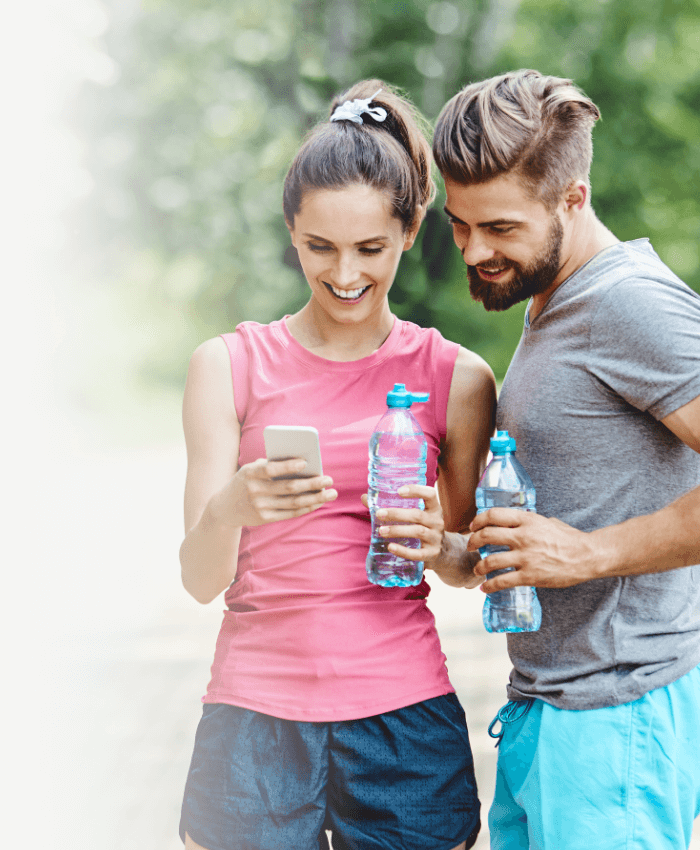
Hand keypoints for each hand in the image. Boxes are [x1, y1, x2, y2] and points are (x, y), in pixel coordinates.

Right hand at [228, 457, 336, 525]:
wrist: (224, 508)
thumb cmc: (245, 482)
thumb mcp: (250, 470)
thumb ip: (270, 465)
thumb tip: (303, 465)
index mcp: (250, 473)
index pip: (271, 468)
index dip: (288, 466)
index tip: (306, 462)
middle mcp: (254, 491)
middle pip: (289, 487)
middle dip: (312, 484)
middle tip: (329, 479)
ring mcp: (260, 507)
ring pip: (294, 502)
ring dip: (315, 498)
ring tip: (331, 493)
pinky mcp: (265, 518)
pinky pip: (290, 513)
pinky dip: (306, 508)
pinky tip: (318, 502)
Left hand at [361, 485, 444, 562]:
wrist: (442, 552)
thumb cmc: (422, 528)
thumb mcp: (414, 516)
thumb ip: (392, 506)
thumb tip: (365, 498)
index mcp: (433, 508)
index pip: (430, 494)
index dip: (416, 490)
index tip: (399, 491)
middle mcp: (437, 522)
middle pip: (418, 515)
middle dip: (397, 514)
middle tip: (379, 514)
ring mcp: (436, 538)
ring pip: (418, 532)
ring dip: (398, 530)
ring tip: (381, 531)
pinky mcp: (432, 554)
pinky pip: (418, 553)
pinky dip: (404, 551)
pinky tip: (391, 547)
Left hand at [468, 509, 599, 591]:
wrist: (587, 556)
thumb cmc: (569, 538)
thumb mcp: (548, 522)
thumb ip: (529, 522)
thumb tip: (516, 523)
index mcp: (527, 521)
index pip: (494, 515)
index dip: (478, 520)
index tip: (473, 526)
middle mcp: (523, 537)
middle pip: (487, 535)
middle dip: (474, 541)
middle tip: (471, 546)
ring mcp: (526, 557)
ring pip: (491, 561)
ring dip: (479, 566)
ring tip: (478, 569)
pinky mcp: (530, 576)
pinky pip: (503, 581)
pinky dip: (490, 586)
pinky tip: (486, 588)